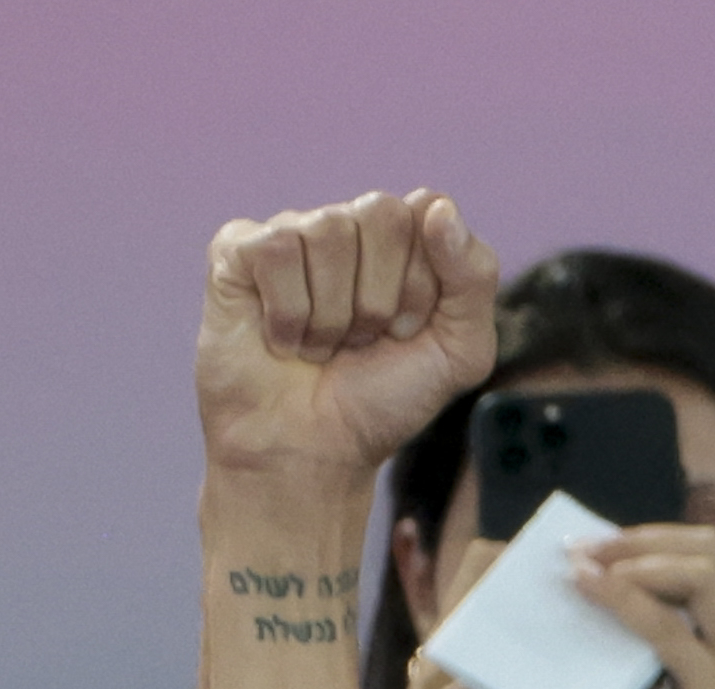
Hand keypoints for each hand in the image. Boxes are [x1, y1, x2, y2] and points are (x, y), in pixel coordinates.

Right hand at [197, 190, 498, 485]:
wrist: (312, 455)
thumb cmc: (380, 404)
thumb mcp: (459, 354)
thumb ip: (474, 278)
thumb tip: (438, 206)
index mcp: (401, 240)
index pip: (427, 211)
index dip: (422, 284)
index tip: (407, 332)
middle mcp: (347, 225)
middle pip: (381, 214)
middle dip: (379, 298)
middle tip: (361, 341)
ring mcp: (292, 233)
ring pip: (328, 233)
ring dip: (332, 317)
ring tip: (321, 347)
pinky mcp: (239, 250)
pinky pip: (277, 250)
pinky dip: (288, 315)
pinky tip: (282, 340)